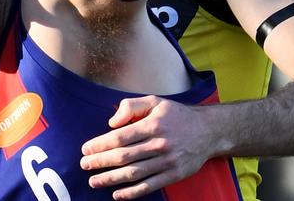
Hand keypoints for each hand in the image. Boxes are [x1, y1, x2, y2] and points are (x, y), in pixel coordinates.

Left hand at [80, 95, 214, 199]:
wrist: (209, 131)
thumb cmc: (177, 115)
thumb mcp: (155, 101)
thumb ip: (131, 107)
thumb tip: (111, 122)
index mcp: (153, 125)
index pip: (120, 137)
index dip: (100, 144)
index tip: (86, 149)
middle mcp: (160, 144)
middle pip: (123, 156)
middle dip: (100, 162)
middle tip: (84, 165)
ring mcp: (168, 161)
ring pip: (133, 173)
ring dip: (110, 179)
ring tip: (93, 181)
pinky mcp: (174, 175)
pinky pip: (149, 186)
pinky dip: (131, 193)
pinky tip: (116, 194)